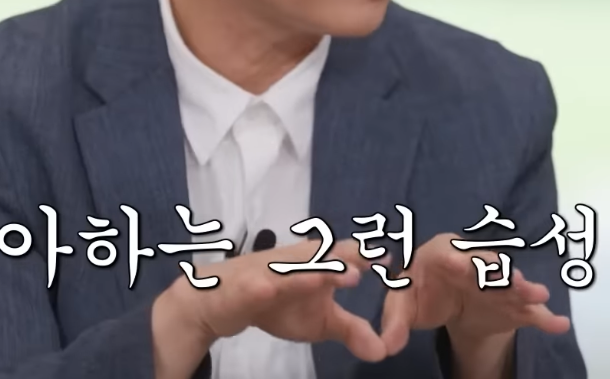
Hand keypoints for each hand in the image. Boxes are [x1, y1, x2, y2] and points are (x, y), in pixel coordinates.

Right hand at [152, 238, 387, 378]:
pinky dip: (261, 288)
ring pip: (290, 270)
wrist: (219, 301)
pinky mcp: (243, 289)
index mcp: (315, 264)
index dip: (365, 256)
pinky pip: (253, 287)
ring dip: (309, 272)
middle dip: (341, 259)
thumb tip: (382, 352)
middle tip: (365, 265)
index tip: (390, 258)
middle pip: (320, 257)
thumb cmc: (277, 303)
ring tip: (331, 278)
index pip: (344, 256)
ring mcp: (267, 274)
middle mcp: (294, 263)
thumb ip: (350, 329)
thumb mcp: (318, 321)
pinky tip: (269, 291)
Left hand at [378, 233, 570, 358]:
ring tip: (539, 295)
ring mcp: (496, 285)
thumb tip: (386, 347)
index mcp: (443, 254)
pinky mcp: (512, 306)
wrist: (446, 302)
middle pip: (487, 267)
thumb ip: (394, 324)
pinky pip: (530, 312)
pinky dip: (545, 318)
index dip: (452, 258)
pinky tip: (560, 325)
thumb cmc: (420, 294)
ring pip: (512, 286)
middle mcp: (475, 264)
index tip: (454, 261)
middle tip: (508, 277)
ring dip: (526, 290)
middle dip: (497, 272)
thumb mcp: (403, 306)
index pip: (448, 256)